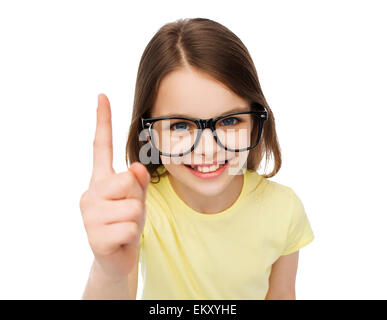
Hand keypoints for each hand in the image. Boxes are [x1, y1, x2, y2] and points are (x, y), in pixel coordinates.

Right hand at [79, 93, 149, 279]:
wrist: (118, 258)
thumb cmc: (127, 223)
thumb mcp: (137, 198)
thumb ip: (138, 182)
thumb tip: (135, 167)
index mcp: (100, 180)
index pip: (101, 146)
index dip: (103, 121)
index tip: (102, 96)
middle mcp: (90, 192)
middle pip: (127, 180)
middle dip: (136, 198)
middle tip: (128, 213)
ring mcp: (89, 214)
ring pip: (132, 206)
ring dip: (136, 219)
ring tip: (124, 226)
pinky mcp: (95, 236)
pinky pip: (130, 227)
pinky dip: (132, 235)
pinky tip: (120, 239)